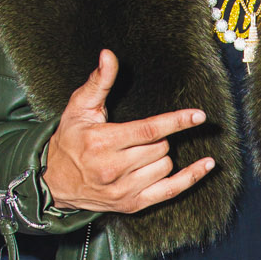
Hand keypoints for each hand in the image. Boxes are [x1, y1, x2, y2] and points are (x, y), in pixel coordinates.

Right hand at [44, 50, 215, 215]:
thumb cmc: (70, 140)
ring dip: (162, 155)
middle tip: (138, 137)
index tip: (198, 115)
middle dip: (158, 137)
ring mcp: (124, 190)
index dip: (176, 121)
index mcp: (102, 142)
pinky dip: (191, 178)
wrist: (54, 181)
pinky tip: (207, 165)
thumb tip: (108, 55)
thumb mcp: (79, 107)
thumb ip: (99, 82)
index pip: (148, 130)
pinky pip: (171, 191)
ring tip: (141, 153)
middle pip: (160, 147)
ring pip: (165, 165)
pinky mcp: (132, 204)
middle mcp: (113, 168)